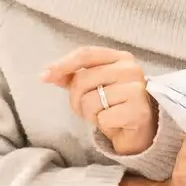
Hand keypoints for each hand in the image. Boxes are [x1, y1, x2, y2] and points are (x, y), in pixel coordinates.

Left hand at [41, 46, 156, 155]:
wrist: (142, 131)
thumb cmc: (116, 106)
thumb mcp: (95, 87)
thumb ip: (73, 77)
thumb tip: (48, 74)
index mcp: (121, 58)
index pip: (86, 54)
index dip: (62, 64)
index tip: (43, 77)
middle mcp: (131, 70)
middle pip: (83, 79)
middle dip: (76, 99)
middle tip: (88, 109)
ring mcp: (136, 89)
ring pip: (90, 100)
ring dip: (90, 114)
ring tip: (103, 115)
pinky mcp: (138, 111)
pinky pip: (102, 118)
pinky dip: (103, 125)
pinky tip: (114, 124)